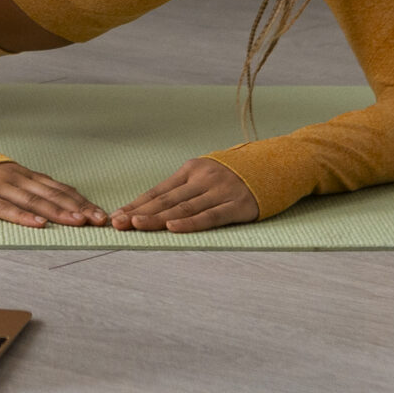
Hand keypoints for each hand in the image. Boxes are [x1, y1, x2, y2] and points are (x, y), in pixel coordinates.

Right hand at [0, 161, 108, 228]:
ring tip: (77, 222)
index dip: (80, 201)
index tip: (100, 214)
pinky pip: (3, 208)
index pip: (59, 188)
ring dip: (57, 212)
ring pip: (32, 200)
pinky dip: (22, 216)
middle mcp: (15, 177)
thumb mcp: (8, 177)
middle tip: (98, 220)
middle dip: (77, 208)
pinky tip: (38, 224)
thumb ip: (30, 188)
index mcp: (24, 174)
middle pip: (51, 194)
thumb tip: (62, 203)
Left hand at [110, 157, 258, 232]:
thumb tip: (155, 206)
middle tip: (117, 223)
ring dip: (157, 219)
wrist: (276, 165)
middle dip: (139, 212)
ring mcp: (220, 191)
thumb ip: (186, 187)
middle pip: (165, 199)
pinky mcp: (238, 206)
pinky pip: (210, 216)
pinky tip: (173, 227)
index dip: (136, 204)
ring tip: (136, 226)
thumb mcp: (207, 173)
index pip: (158, 191)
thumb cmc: (236, 174)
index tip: (117, 215)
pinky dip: (190, 223)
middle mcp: (203, 179)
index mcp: (191, 170)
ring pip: (183, 208)